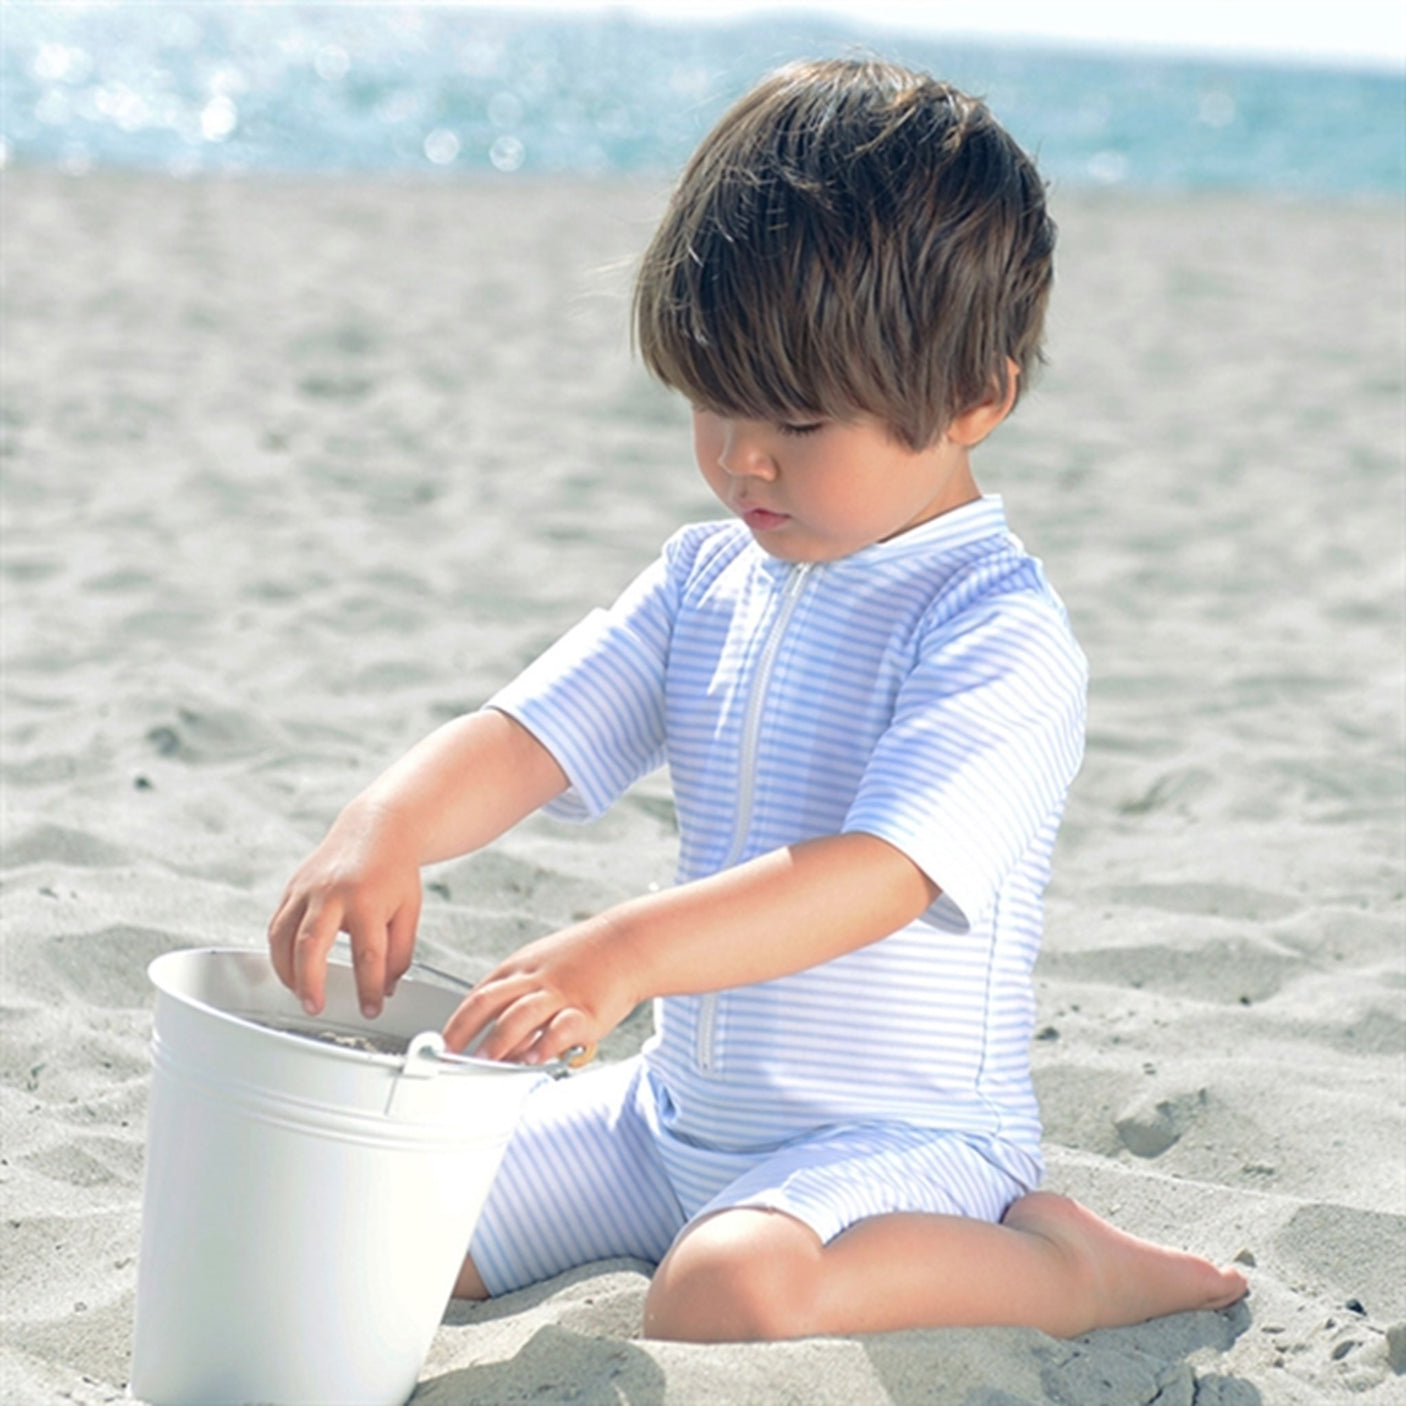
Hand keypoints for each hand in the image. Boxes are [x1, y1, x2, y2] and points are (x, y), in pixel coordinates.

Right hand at [267, 801, 421, 1018]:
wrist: (376, 829)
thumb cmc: (394, 872)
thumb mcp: (409, 911)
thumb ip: (399, 953)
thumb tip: (384, 990)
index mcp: (367, 901)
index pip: (367, 955)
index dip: (368, 989)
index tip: (370, 1010)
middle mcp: (332, 894)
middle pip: (310, 945)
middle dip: (309, 982)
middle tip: (315, 1007)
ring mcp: (307, 889)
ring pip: (283, 937)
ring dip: (287, 972)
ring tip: (301, 994)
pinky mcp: (293, 888)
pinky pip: (277, 926)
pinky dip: (279, 952)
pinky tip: (290, 969)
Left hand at [443, 915, 642, 1062]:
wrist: (627, 944)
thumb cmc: (582, 960)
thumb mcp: (542, 967)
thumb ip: (518, 1002)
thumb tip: (500, 1044)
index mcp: (519, 969)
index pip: (477, 996)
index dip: (455, 1022)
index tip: (438, 1046)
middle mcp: (534, 980)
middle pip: (488, 1002)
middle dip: (463, 1031)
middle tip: (446, 1056)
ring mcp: (560, 994)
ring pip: (519, 1015)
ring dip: (498, 1041)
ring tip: (482, 1062)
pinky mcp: (587, 1011)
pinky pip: (562, 1028)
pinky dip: (545, 1044)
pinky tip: (535, 1059)